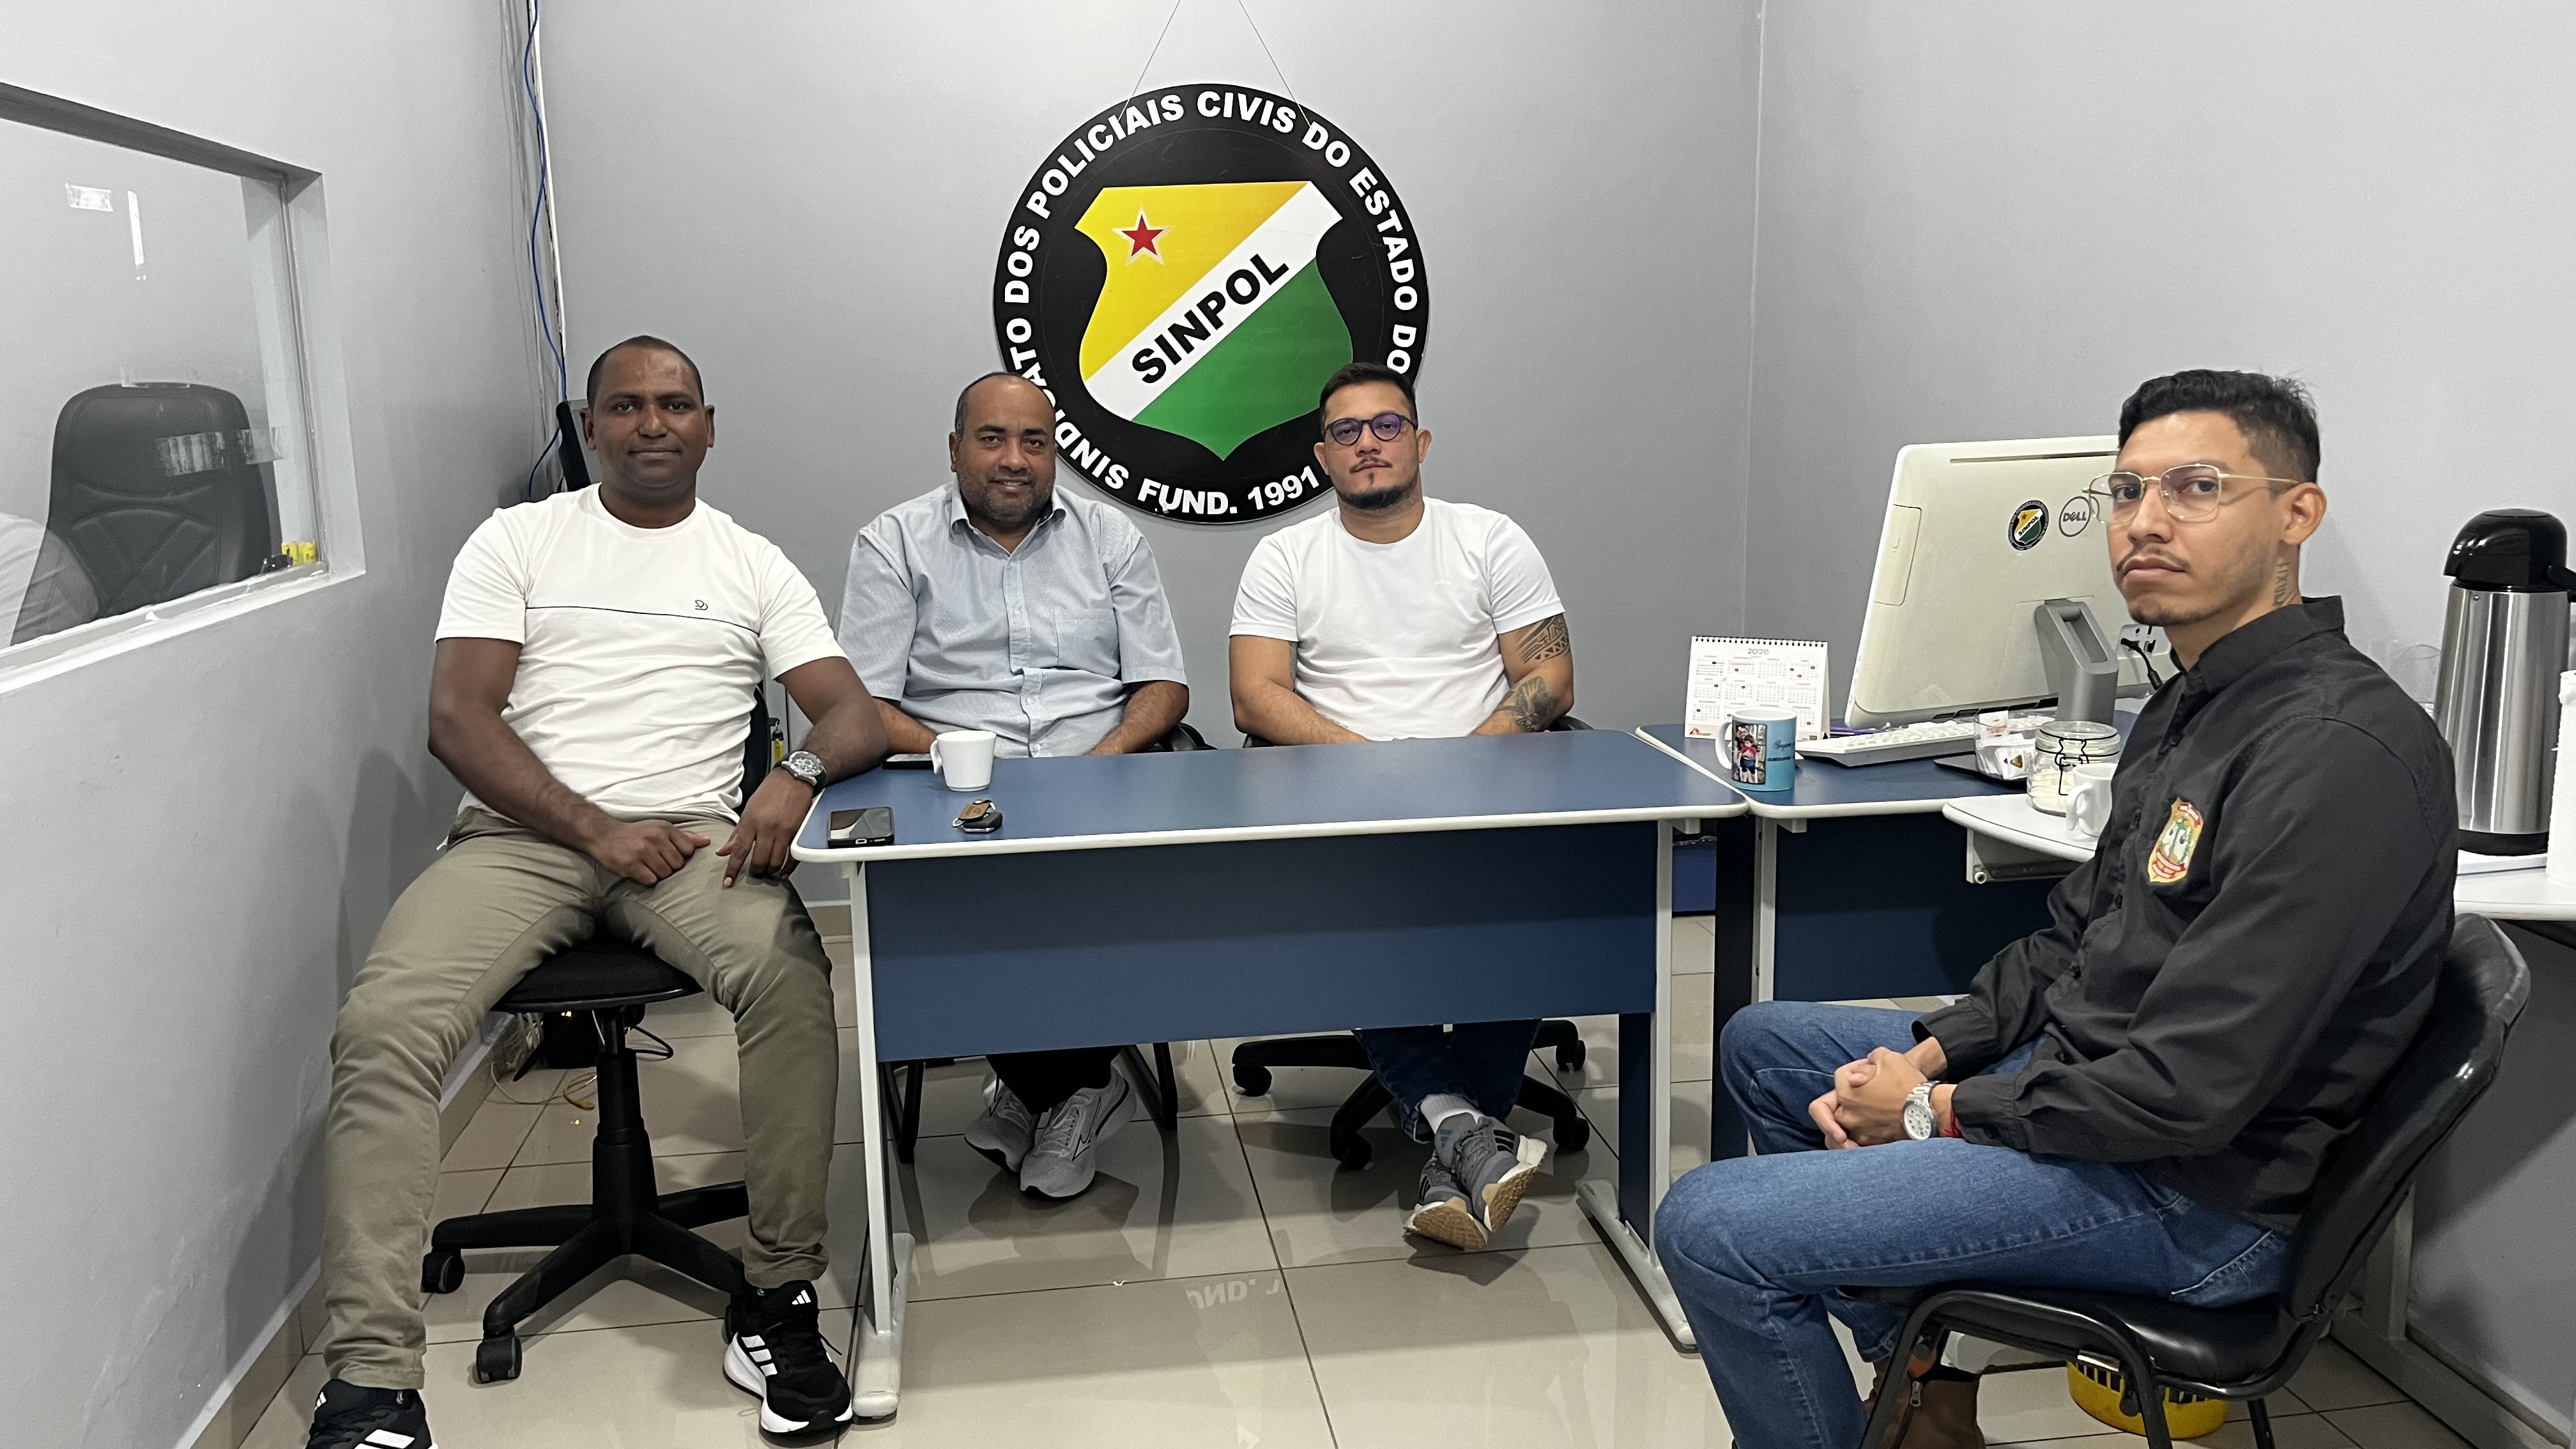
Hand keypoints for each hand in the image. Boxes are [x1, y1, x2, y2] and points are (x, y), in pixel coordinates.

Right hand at [587, 819, 710, 885]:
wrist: (604, 834)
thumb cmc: (636, 834)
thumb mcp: (660, 829)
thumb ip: (684, 836)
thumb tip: (706, 842)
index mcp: (665, 828)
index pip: (689, 850)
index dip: (681, 857)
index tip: (668, 855)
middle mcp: (655, 838)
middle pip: (678, 865)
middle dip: (669, 867)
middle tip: (655, 861)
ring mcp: (642, 851)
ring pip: (665, 874)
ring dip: (658, 874)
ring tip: (646, 866)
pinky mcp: (631, 864)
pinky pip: (651, 881)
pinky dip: (647, 880)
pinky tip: (639, 871)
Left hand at [717, 772, 810, 885]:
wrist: (794, 778)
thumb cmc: (770, 791)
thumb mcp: (748, 810)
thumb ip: (737, 833)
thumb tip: (724, 851)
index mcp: (751, 821)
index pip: (739, 850)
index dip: (733, 869)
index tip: (729, 881)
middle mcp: (766, 827)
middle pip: (759, 860)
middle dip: (755, 871)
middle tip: (754, 873)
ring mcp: (784, 831)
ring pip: (776, 862)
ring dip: (771, 871)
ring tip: (768, 872)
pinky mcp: (798, 832)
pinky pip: (792, 857)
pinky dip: (788, 868)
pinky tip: (783, 871)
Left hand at [1832, 1047, 1928, 1146]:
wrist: (1929, 1110)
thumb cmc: (1908, 1084)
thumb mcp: (1889, 1057)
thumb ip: (1872, 1057)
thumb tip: (1868, 1064)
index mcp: (1846, 1092)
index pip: (1840, 1076)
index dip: (1855, 1067)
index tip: (1872, 1069)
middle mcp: (1847, 1114)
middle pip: (1827, 1107)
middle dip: (1839, 1097)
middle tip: (1854, 1094)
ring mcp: (1859, 1131)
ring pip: (1835, 1131)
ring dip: (1837, 1125)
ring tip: (1849, 1119)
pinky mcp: (1872, 1143)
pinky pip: (1853, 1144)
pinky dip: (1852, 1139)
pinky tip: (1861, 1132)